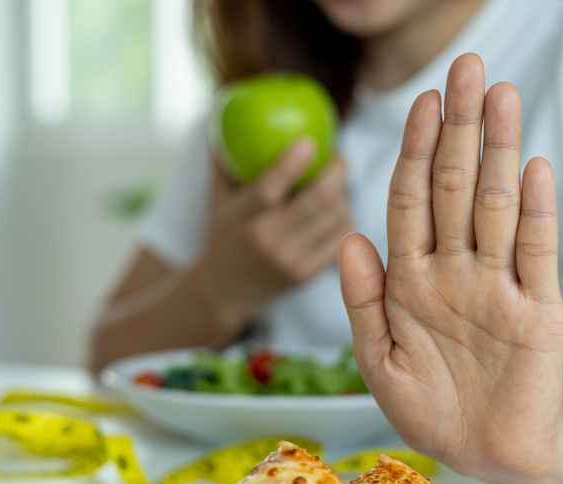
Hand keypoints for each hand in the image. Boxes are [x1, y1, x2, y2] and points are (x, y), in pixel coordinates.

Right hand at [195, 140, 353, 323]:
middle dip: (336, 173)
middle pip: (316, 201)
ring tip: (338, 185)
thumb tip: (225, 111)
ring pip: (334, 218)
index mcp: (243, 217)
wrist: (223, 292)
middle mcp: (268, 240)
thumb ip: (225, 161)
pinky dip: (345, 219)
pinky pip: (339, 239)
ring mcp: (290, 260)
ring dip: (343, 195)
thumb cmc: (223, 233)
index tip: (310, 141)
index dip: (292, 164)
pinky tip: (339, 210)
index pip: (270, 189)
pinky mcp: (306, 274)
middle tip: (339, 159)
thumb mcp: (218, 199)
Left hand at [339, 54, 562, 483]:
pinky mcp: (539, 311)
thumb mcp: (378, 361)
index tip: (422, 102)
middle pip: (455, 187)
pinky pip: (535, 254)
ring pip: (496, 206)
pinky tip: (531, 166)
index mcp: (410, 281)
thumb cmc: (430, 409)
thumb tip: (347, 238)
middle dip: (459, 128)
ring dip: (499, 151)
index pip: (411, 200)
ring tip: (502, 96)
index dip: (415, 151)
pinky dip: (533, 211)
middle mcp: (454, 272)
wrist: (488, 454)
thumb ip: (361, 302)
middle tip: (467, 68)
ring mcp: (497, 287)